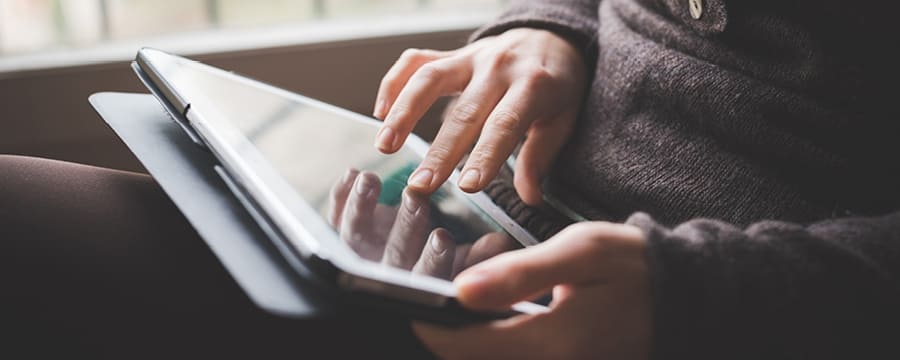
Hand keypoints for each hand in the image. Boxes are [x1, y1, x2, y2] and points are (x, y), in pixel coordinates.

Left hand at [328, 168, 520, 278]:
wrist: (403, 247)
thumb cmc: (438, 258)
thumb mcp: (464, 261)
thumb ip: (481, 255)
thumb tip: (499, 244)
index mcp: (420, 282)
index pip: (426, 277)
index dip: (433, 261)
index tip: (442, 237)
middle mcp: (386, 271)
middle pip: (393, 253)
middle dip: (405, 226)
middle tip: (416, 198)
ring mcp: (360, 254)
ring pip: (354, 236)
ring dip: (362, 207)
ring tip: (371, 180)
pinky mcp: (342, 235)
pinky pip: (336, 218)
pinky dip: (342, 196)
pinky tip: (351, 175)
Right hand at [373, 28, 587, 204]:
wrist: (551, 36)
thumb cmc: (558, 84)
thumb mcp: (564, 118)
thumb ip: (541, 156)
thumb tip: (529, 198)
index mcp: (533, 85)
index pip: (505, 124)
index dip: (486, 155)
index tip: (468, 186)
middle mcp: (498, 67)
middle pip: (464, 112)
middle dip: (440, 151)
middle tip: (422, 185)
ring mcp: (470, 57)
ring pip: (429, 79)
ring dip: (403, 112)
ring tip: (385, 145)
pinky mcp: (450, 54)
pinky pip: (415, 62)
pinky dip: (394, 83)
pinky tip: (381, 112)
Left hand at [412, 222, 651, 358]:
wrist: (687, 294)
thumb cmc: (635, 266)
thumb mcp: (578, 253)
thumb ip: (519, 274)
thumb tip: (462, 290)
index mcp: (551, 341)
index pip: (468, 348)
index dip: (432, 330)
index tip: (410, 308)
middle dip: (451, 337)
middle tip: (434, 304)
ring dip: (476, 341)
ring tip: (464, 309)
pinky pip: (521, 359)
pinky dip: (500, 344)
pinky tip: (500, 318)